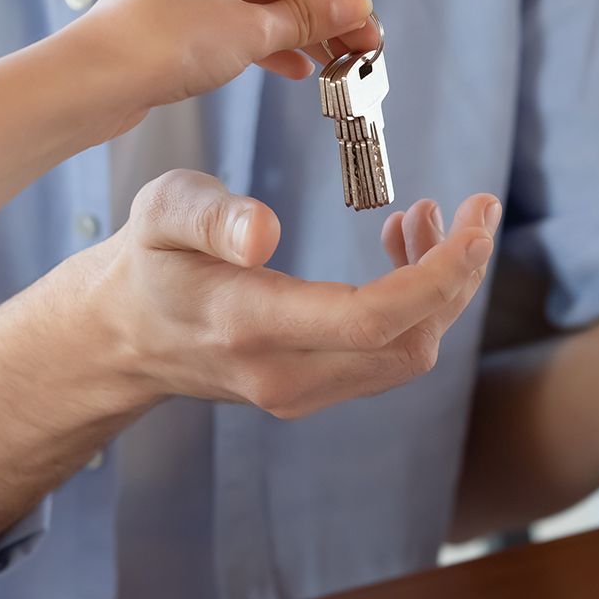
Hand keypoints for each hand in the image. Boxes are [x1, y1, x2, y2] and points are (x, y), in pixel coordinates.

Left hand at [84, 0, 381, 121]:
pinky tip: (296, 68)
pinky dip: (268, 37)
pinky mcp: (177, 11)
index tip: (360, 9)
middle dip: (324, 5)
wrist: (92, 82)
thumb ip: (309, 17)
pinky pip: (237, 15)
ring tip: (336, 60)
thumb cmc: (161, 44)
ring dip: (300, 25)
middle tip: (360, 42)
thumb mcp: (251, 31)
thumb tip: (356, 7)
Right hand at [89, 171, 498, 417]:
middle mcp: (283, 375)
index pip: (370, 319)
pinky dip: (415, 304)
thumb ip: (209, 216)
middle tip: (476, 206)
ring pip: (408, 355)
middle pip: (410, 344)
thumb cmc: (147, 259)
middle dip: (459, 276)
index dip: (438, 276)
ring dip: (440, 288)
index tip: (475, 223)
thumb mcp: (160, 213)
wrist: (122, 336)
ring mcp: (300, 392)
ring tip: (426, 216)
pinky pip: (386, 356)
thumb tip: (265, 230)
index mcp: (249, 325)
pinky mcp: (313, 390)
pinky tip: (399, 247)